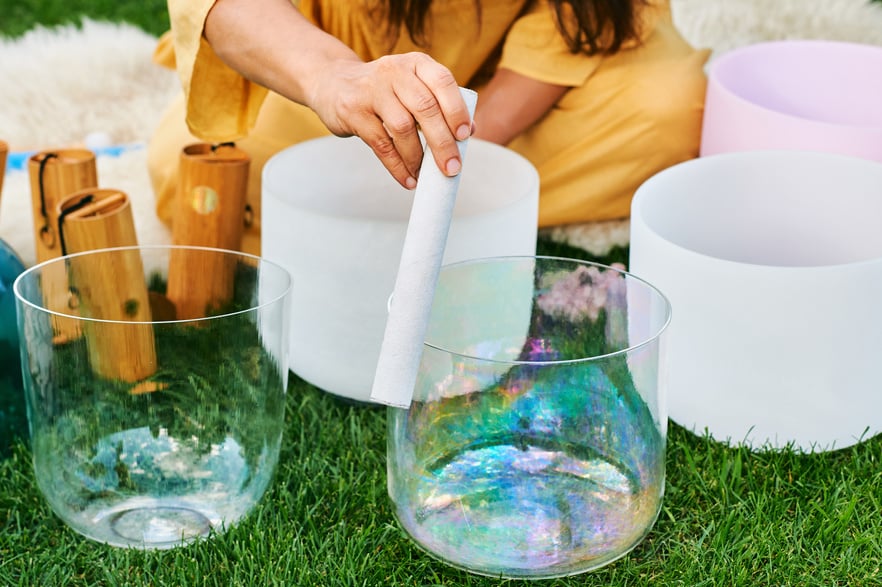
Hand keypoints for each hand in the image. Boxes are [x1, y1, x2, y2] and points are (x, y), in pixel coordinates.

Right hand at [307, 52, 472, 188]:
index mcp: (416, 63)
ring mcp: (371, 91)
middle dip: (442, 142)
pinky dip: (397, 166)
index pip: (443, 82)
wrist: (333, 82)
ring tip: (425, 175)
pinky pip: (381, 145)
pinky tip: (408, 179)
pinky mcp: (353, 112)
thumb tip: (470, 132)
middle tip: (452, 168)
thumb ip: (438, 103)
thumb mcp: (411, 85)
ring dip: (417, 158)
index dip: (457, 109)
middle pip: (425, 108)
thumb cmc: (384, 90)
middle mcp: (394, 71)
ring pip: (402, 128)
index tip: (465, 136)